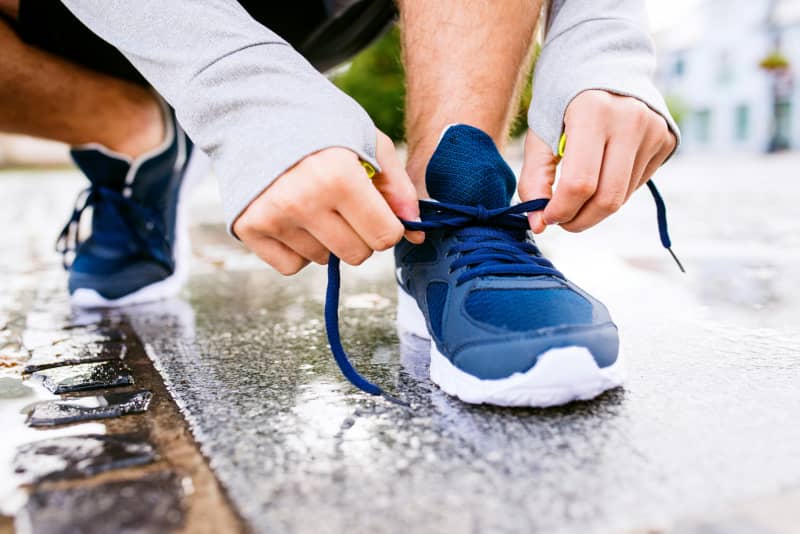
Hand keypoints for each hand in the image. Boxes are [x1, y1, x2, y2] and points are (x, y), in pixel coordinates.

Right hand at [233, 131, 422, 274]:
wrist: (253, 108)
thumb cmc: (318, 123)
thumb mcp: (368, 140)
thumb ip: (397, 187)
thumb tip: (416, 233)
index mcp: (338, 176)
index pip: (384, 236)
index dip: (388, 225)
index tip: (377, 208)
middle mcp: (303, 201)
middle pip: (357, 254)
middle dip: (360, 234)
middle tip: (344, 203)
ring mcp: (272, 217)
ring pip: (324, 260)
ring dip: (326, 238)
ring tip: (312, 200)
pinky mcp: (248, 228)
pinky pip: (291, 266)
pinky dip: (297, 249)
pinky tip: (293, 216)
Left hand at [520, 90, 676, 232]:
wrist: (602, 61)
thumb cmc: (562, 100)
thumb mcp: (540, 134)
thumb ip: (534, 180)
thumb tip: (539, 225)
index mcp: (593, 112)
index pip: (580, 184)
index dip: (560, 211)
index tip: (546, 216)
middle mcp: (630, 120)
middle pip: (608, 199)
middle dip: (579, 220)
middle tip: (561, 220)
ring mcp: (654, 130)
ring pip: (623, 197)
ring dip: (595, 208)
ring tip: (576, 195)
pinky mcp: (666, 139)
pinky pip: (636, 184)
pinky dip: (613, 191)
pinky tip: (601, 173)